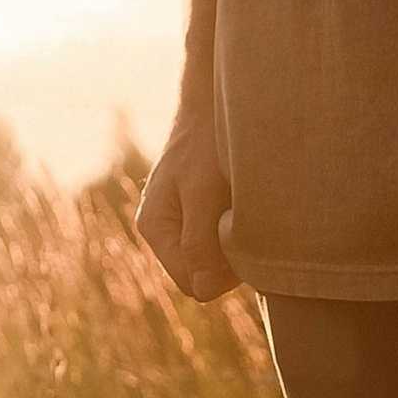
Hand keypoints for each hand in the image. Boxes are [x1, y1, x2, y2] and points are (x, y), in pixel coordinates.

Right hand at [135, 108, 239, 300]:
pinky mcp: (200, 214)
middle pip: (204, 276)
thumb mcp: (202, 192)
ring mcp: (182, 222)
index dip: (222, 271)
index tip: (239, 235)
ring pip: (216, 262)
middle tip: (243, 218)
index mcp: (154, 228)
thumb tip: (203, 293)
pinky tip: (241, 205)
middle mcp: (164, 230)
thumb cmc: (207, 144)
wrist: (214, 104)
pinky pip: (222, 244)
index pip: (193, 284)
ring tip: (241, 207)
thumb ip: (198, 242)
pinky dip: (237, 231)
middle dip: (228, 259)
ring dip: (235, 243)